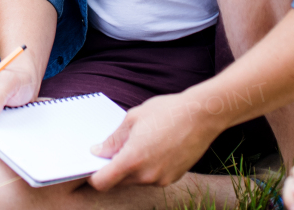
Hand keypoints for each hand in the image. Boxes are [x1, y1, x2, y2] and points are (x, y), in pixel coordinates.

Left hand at [88, 89, 223, 190]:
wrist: (202, 116)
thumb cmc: (166, 112)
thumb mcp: (133, 119)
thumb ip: (113, 139)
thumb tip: (98, 152)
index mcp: (132, 159)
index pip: (103, 182)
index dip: (93, 176)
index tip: (92, 166)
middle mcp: (146, 175)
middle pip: (118, 182)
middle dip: (112, 169)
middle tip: (113, 149)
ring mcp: (161, 179)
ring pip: (135, 180)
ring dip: (131, 168)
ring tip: (138, 143)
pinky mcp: (173, 178)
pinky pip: (151, 177)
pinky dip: (146, 167)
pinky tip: (153, 147)